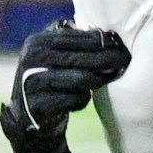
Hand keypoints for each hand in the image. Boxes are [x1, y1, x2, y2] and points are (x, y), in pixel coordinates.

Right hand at [0, 21, 129, 152]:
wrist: (27, 118)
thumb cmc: (50, 81)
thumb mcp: (54, 56)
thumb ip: (73, 42)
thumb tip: (108, 34)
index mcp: (37, 42)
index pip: (76, 38)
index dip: (102, 42)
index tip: (121, 47)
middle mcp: (32, 60)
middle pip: (80, 58)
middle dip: (107, 59)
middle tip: (124, 62)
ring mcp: (32, 83)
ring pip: (80, 79)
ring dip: (98, 80)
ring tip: (108, 78)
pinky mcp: (38, 106)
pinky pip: (75, 100)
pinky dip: (83, 99)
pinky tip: (83, 98)